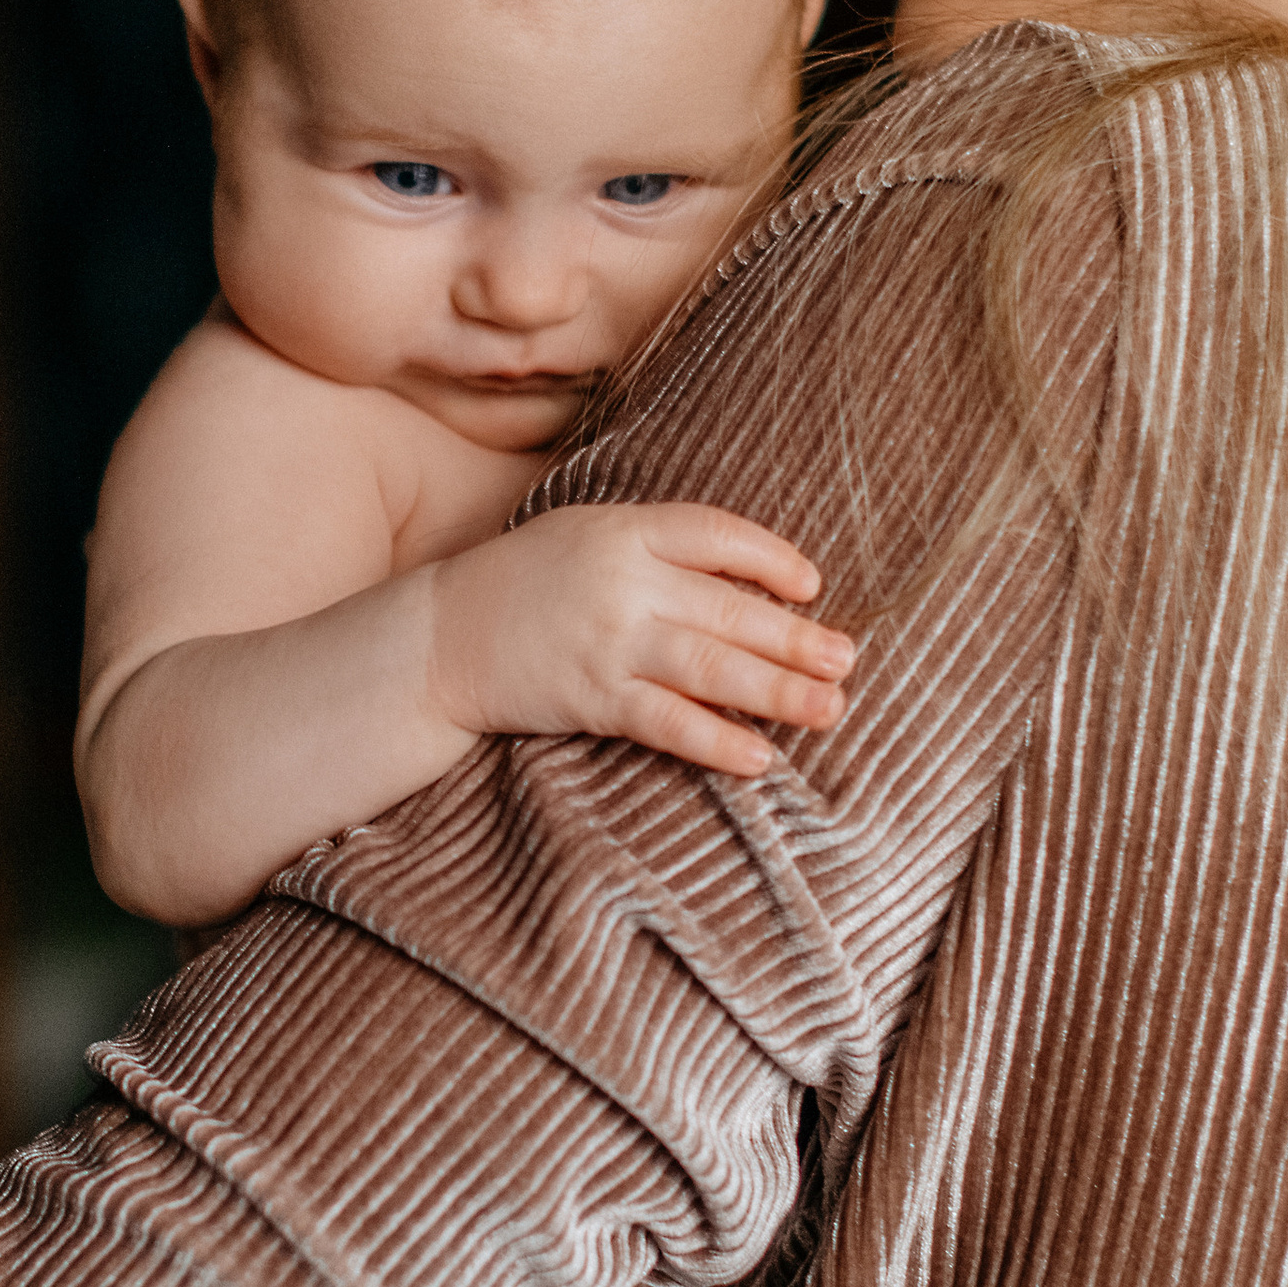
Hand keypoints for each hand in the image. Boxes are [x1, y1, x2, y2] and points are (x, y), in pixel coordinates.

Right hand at [426, 503, 853, 778]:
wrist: (441, 634)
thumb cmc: (525, 583)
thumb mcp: (588, 536)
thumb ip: (659, 549)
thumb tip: (750, 584)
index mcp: (624, 530)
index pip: (718, 535)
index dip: (771, 560)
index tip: (811, 586)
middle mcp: (623, 583)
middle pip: (729, 610)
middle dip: (795, 638)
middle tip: (846, 659)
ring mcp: (608, 642)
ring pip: (712, 667)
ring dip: (778, 691)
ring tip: (830, 707)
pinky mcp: (592, 698)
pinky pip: (669, 722)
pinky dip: (717, 739)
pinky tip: (759, 756)